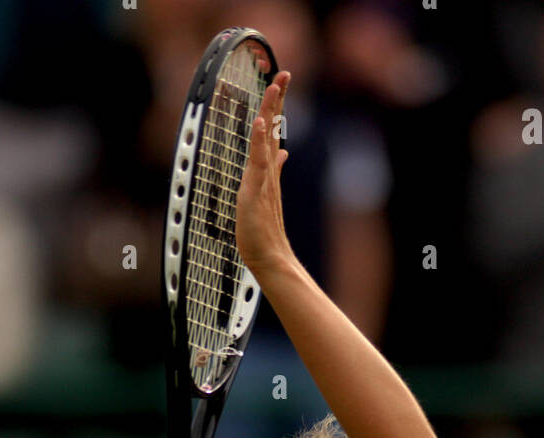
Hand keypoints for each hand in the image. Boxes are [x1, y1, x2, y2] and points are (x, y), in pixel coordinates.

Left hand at [235, 71, 295, 277]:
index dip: (276, 105)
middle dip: (278, 99)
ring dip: (271, 110)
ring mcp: (265, 179)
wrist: (271, 257)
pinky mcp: (259, 190)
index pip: (273, 130)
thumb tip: (283, 151)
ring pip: (268, 138)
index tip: (281, 82)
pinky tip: (263, 122)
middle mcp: (269, 169)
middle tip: (284, 73)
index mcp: (269, 169)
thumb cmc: (264, 230)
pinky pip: (260, 161)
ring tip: (275, 86)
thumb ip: (273, 169)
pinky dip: (260, 141)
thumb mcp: (266, 193)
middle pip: (275, 127)